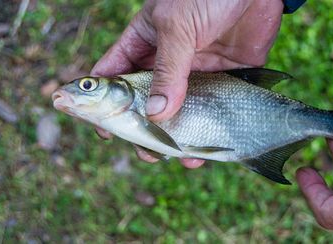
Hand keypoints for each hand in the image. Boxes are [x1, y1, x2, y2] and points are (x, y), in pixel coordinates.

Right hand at [91, 0, 283, 167]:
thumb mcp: (177, 27)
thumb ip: (167, 71)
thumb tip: (156, 114)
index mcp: (145, 43)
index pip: (116, 75)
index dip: (107, 103)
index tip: (106, 131)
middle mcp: (168, 62)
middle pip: (148, 102)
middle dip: (146, 129)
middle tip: (148, 151)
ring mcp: (197, 72)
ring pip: (181, 111)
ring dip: (179, 136)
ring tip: (179, 156)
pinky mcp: (226, 78)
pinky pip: (214, 110)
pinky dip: (210, 130)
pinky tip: (207, 149)